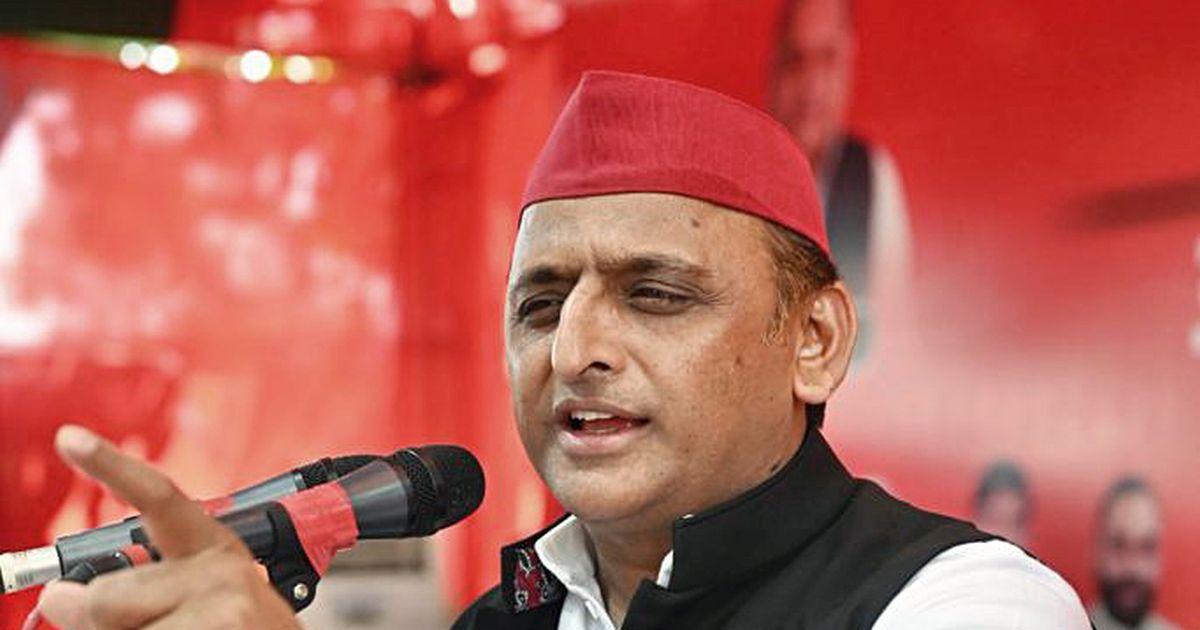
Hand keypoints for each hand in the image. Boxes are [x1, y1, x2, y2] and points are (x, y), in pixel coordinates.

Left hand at [37, 425, 302, 629]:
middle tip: (145, 626)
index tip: (70, 438)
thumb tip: (64, 598)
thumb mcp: (195, 603)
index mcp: (215, 551)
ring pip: (116, 628)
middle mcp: (224, 572)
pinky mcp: (222, 629)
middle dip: (101, 622)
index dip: (113, 466)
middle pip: (107, 595)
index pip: (160, 498)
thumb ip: (133, 591)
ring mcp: (226, 606)